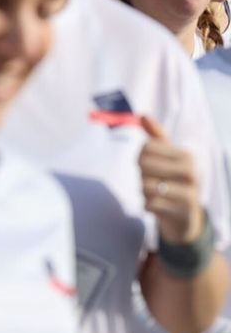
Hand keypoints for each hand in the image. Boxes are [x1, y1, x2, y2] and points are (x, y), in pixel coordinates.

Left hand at [139, 117, 204, 244]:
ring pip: (145, 186)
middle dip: (142, 175)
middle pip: (143, 164)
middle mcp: (191, 172)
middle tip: (155, 181)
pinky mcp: (182, 212)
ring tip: (158, 194)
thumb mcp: (167, 157)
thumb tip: (143, 115)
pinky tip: (159, 206)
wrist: (185, 216)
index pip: (146, 147)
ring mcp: (189, 193)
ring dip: (144, 192)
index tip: (153, 165)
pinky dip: (148, 206)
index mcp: (186, 156)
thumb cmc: (172, 180)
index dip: (141, 157)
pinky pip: (150, 204)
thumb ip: (156, 136)